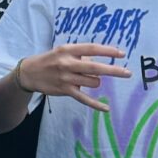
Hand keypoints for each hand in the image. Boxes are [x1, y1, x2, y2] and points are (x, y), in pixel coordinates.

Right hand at [12, 41, 130, 110]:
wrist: (29, 73)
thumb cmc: (50, 60)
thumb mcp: (62, 52)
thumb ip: (80, 55)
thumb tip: (99, 62)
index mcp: (67, 50)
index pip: (91, 49)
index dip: (107, 51)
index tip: (121, 54)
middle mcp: (67, 63)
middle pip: (96, 67)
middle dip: (114, 70)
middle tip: (128, 73)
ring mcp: (66, 78)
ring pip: (93, 82)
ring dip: (96, 82)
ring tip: (87, 79)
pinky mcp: (65, 91)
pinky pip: (85, 99)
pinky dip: (96, 105)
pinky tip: (106, 108)